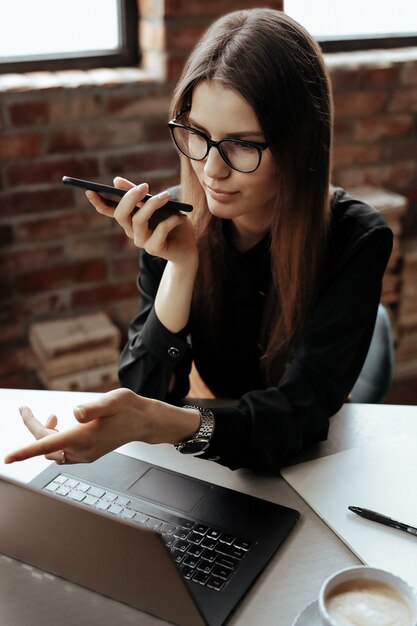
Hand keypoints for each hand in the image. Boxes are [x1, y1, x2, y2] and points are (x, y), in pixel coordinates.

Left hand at [4, 388, 199, 464]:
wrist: (145, 422)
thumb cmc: (131, 409)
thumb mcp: (114, 400)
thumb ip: (94, 407)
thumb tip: (75, 413)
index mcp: (84, 436)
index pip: (48, 445)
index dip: (25, 451)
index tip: (8, 457)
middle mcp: (83, 450)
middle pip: (45, 445)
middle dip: (32, 427)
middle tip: (25, 409)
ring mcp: (85, 454)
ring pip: (52, 450)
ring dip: (44, 434)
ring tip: (49, 416)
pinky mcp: (88, 454)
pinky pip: (62, 452)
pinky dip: (54, 439)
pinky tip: (61, 424)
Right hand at [86, 177, 197, 265]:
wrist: (188, 245)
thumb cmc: (171, 222)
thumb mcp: (157, 204)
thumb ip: (140, 194)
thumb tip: (115, 181)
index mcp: (129, 219)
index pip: (109, 210)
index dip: (98, 202)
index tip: (89, 190)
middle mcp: (131, 231)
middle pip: (121, 214)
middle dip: (130, 198)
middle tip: (144, 186)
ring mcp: (141, 241)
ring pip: (139, 221)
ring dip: (152, 205)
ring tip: (167, 196)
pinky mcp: (154, 249)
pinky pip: (160, 231)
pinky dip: (171, 220)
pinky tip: (181, 218)